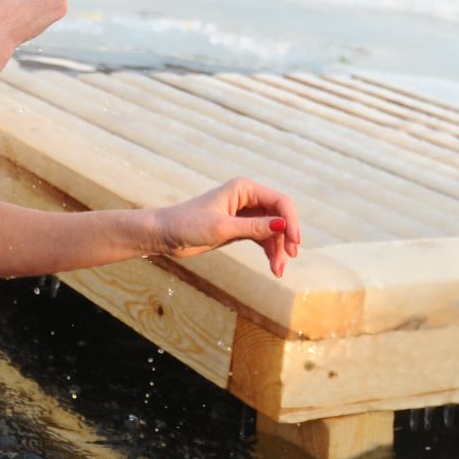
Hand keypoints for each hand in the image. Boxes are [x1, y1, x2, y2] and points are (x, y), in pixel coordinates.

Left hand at [148, 178, 299, 278]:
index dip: (291, 221)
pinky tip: (273, 265)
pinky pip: (263, 237)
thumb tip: (281, 225)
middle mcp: (247, 197)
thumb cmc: (188, 225)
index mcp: (244, 188)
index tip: (294, 244)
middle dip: (286, 238)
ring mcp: (244, 213)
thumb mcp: (222, 228)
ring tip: (278, 271)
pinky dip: (270, 250)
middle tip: (287, 261)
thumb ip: (253, 227)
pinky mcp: (239, 227)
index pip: (280, 201)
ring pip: (273, 229)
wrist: (165, 234)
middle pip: (280, 216)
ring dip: (278, 249)